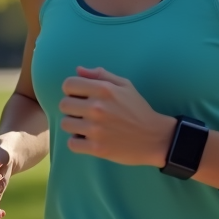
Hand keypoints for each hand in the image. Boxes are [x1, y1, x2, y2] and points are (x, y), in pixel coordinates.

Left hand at [59, 66, 174, 166]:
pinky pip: (72, 143)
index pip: (68, 84)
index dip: (72, 90)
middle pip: (64, 105)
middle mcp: (97, 108)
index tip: (80, 97)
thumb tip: (78, 70)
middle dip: (72, 108)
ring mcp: (96, 129)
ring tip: (86, 126)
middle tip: (84, 113)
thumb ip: (101, 75)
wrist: (154, 137)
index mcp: (104, 90)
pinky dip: (77, 142)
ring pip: (66, 124)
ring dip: (74, 125)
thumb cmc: (138, 110)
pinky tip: (88, 139)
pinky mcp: (97, 148)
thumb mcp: (125, 85)